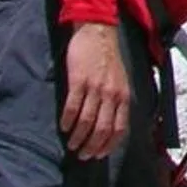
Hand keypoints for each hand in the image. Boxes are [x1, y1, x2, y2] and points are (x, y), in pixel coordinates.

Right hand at [60, 23, 131, 159]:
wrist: (98, 31)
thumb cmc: (108, 58)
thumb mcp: (120, 80)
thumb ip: (117, 100)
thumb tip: (111, 123)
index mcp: (123, 95)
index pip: (119, 128)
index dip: (109, 145)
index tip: (99, 155)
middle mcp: (112, 94)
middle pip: (102, 130)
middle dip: (92, 147)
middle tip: (82, 155)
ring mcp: (95, 88)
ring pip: (87, 122)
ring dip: (78, 137)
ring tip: (71, 145)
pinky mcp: (79, 80)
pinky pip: (73, 107)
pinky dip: (67, 120)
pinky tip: (63, 127)